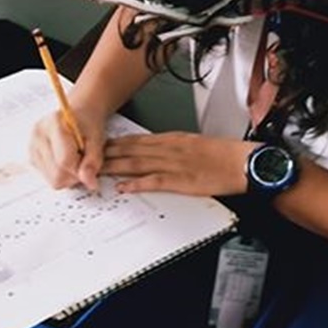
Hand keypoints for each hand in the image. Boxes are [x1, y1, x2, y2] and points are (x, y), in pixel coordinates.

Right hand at [29, 108, 103, 191]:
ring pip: (53, 180)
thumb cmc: (88, 124)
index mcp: (53, 124)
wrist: (78, 114)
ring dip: (69, 175)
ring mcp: (32, 148)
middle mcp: (38, 136)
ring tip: (76, 159)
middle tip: (84, 160)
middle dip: (75, 174)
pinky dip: (62, 174)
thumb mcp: (97, 138)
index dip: (81, 168)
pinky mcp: (32, 158)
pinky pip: (49, 179)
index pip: (65, 161)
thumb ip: (93, 160)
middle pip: (57, 175)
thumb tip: (89, 183)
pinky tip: (67, 160)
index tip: (90, 161)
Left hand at [101, 131, 248, 197]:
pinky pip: (154, 182)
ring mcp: (173, 164)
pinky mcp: (181, 180)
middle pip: (130, 151)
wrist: (241, 162)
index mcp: (171, 140)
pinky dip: (137, 184)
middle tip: (87, 159)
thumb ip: (172, 147)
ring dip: (115, 168)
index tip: (97, 146)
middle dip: (107, 155)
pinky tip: (123, 187)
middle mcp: (168, 149)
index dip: (114, 144)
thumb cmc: (221, 155)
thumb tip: (154, 151)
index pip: (136, 140)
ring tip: (95, 172)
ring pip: (137, 164)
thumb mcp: (193, 144)